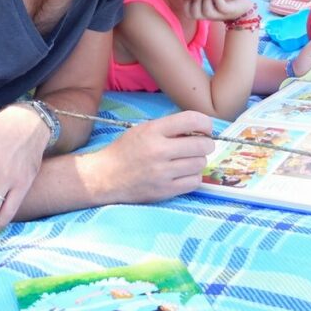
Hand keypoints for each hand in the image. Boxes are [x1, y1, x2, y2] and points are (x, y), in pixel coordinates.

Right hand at [91, 111, 216, 203]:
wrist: (105, 177)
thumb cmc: (125, 150)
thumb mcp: (142, 129)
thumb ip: (168, 127)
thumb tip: (199, 128)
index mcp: (153, 130)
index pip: (192, 120)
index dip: (205, 123)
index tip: (204, 128)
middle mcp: (159, 150)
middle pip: (202, 145)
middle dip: (205, 144)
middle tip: (199, 146)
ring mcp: (163, 172)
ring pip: (200, 164)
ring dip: (198, 161)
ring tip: (186, 161)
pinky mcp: (165, 191)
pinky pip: (195, 181)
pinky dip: (193, 177)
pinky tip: (183, 174)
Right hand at [181, 0, 253, 22]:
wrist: (243, 7)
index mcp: (203, 13)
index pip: (188, 13)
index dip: (187, 3)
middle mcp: (210, 16)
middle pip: (195, 13)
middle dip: (196, 0)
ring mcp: (219, 14)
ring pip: (206, 10)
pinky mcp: (229, 11)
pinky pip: (220, 5)